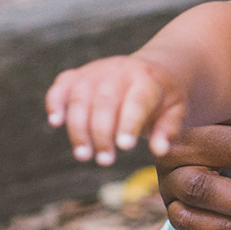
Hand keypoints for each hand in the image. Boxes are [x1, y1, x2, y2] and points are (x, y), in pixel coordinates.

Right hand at [46, 54, 187, 165]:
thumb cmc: (163, 97)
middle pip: (104, 102)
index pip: (136, 101)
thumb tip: (160, 150)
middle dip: (101, 134)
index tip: (124, 147)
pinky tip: (55, 122)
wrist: (153, 68)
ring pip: (80, 98)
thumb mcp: (176, 111)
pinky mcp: (78, 75)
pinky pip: (62, 85)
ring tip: (84, 155)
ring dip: (78, 129)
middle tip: (105, 160)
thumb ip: (168, 130)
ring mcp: (96, 71)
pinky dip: (55, 102)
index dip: (129, 123)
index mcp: (146, 80)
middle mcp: (119, 71)